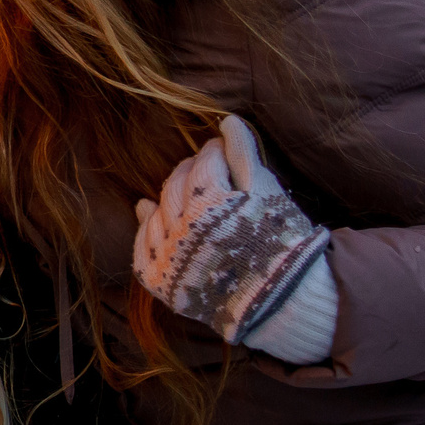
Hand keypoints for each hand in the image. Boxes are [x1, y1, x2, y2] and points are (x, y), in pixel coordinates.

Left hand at [132, 115, 333, 352]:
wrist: (284, 304)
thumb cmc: (281, 244)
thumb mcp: (268, 193)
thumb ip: (244, 155)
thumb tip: (228, 120)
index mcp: (208, 201)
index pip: (203, 163)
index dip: (213, 153)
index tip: (220, 151)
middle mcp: (180, 227)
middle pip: (175, 185)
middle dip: (190, 172)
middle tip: (203, 170)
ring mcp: (167, 256)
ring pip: (154, 213)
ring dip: (167, 200)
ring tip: (183, 195)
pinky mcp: (160, 283)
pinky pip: (140, 250)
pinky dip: (145, 232)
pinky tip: (150, 218)